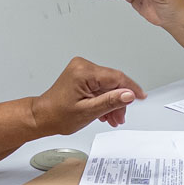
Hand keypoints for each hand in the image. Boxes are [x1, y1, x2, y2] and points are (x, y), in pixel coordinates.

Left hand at [28, 57, 146, 135]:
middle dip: (119, 100)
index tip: (140, 97)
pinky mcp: (81, 75)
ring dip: (112, 101)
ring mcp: (81, 70)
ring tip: (112, 118)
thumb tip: (128, 94)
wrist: (42, 117)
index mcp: (83, 72)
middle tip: (120, 116)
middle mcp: (82, 67)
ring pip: (107, 85)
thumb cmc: (57, 115)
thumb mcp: (88, 111)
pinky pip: (100, 85)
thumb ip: (110, 102)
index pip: (115, 77)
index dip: (130, 88)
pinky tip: (105, 112)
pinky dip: (104, 98)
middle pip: (112, 82)